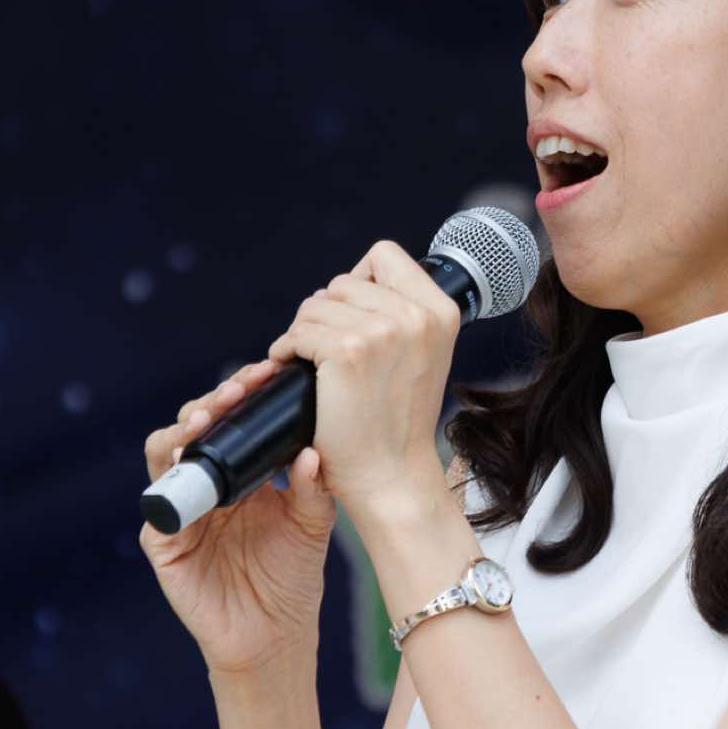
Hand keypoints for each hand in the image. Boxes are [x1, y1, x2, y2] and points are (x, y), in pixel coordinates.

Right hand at [139, 358, 336, 675]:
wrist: (275, 634)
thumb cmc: (292, 575)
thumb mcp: (312, 525)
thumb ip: (313, 488)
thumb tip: (312, 452)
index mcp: (239, 473)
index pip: (232, 420)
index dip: (244, 395)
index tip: (268, 372)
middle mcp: (205, 485)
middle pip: (194, 427)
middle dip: (214, 401)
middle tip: (240, 388)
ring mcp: (180, 511)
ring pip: (164, 454)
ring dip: (183, 431)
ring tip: (208, 417)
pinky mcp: (164, 543)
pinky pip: (158, 508)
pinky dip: (170, 485)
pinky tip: (189, 466)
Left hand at [265, 240, 462, 528]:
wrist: (391, 474)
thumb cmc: (398, 420)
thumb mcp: (421, 355)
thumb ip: (403, 314)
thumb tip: (355, 281)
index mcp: (441, 310)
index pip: (385, 255)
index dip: (360, 280)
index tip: (353, 315)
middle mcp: (417, 315)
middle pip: (343, 280)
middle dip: (327, 312)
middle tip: (327, 350)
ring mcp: (383, 331)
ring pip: (315, 304)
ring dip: (303, 332)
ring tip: (312, 363)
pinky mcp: (347, 351)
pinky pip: (298, 331)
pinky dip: (286, 350)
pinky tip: (295, 370)